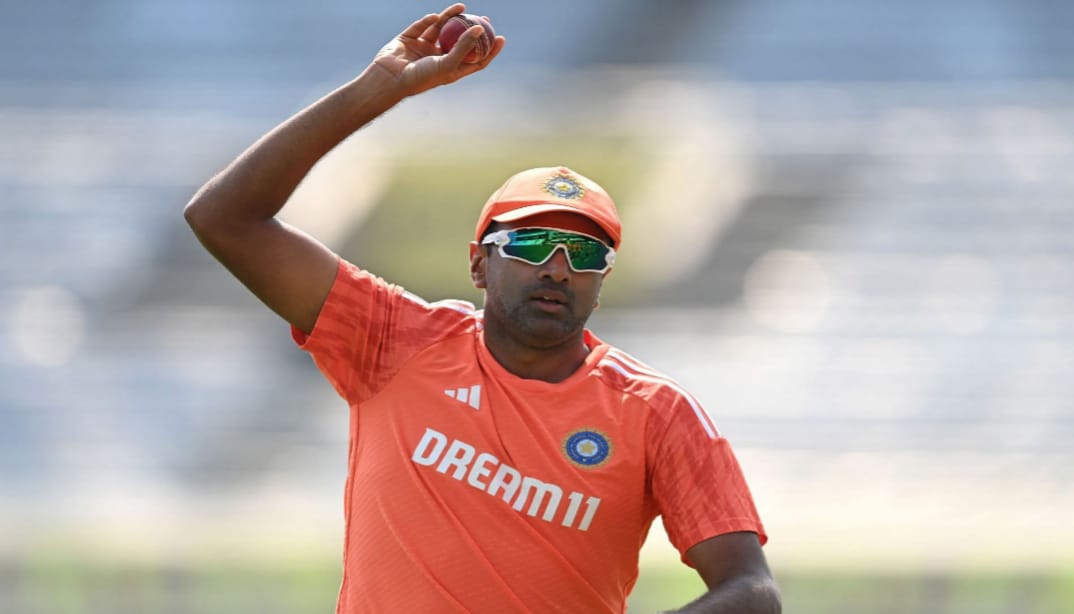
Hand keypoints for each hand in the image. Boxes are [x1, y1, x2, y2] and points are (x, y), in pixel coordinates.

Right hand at [372, 3, 505, 97]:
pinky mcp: (409, 40)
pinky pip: (421, 26)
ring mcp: (423, 48)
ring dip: (451, 18)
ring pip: (441, 30)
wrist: (390, 79)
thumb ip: (464, 46)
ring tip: (462, 7)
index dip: (489, 50)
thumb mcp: (447, 64)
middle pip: (460, 41)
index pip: (475, 60)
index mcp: (450, 70)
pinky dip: (428, 21)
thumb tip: (480, 28)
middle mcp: (438, 59)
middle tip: (484, 18)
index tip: (501, 37)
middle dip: (472, 29)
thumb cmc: (421, 77)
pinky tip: (436, 17)